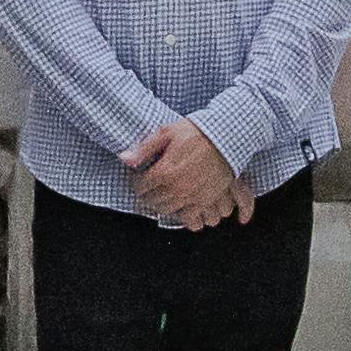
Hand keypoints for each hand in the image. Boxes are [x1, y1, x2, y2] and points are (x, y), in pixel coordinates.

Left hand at [126, 120, 248, 230]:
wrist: (226, 137)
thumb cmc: (195, 132)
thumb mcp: (166, 132)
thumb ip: (144, 148)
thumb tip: (124, 159)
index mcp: (164, 171)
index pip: (140, 186)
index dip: (136, 182)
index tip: (138, 177)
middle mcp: (176, 188)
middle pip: (152, 200)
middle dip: (146, 195)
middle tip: (147, 188)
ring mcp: (191, 197)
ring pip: (168, 210)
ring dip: (161, 205)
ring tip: (161, 196)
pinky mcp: (205, 201)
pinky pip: (189, 218)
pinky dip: (181, 216)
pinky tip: (178, 206)